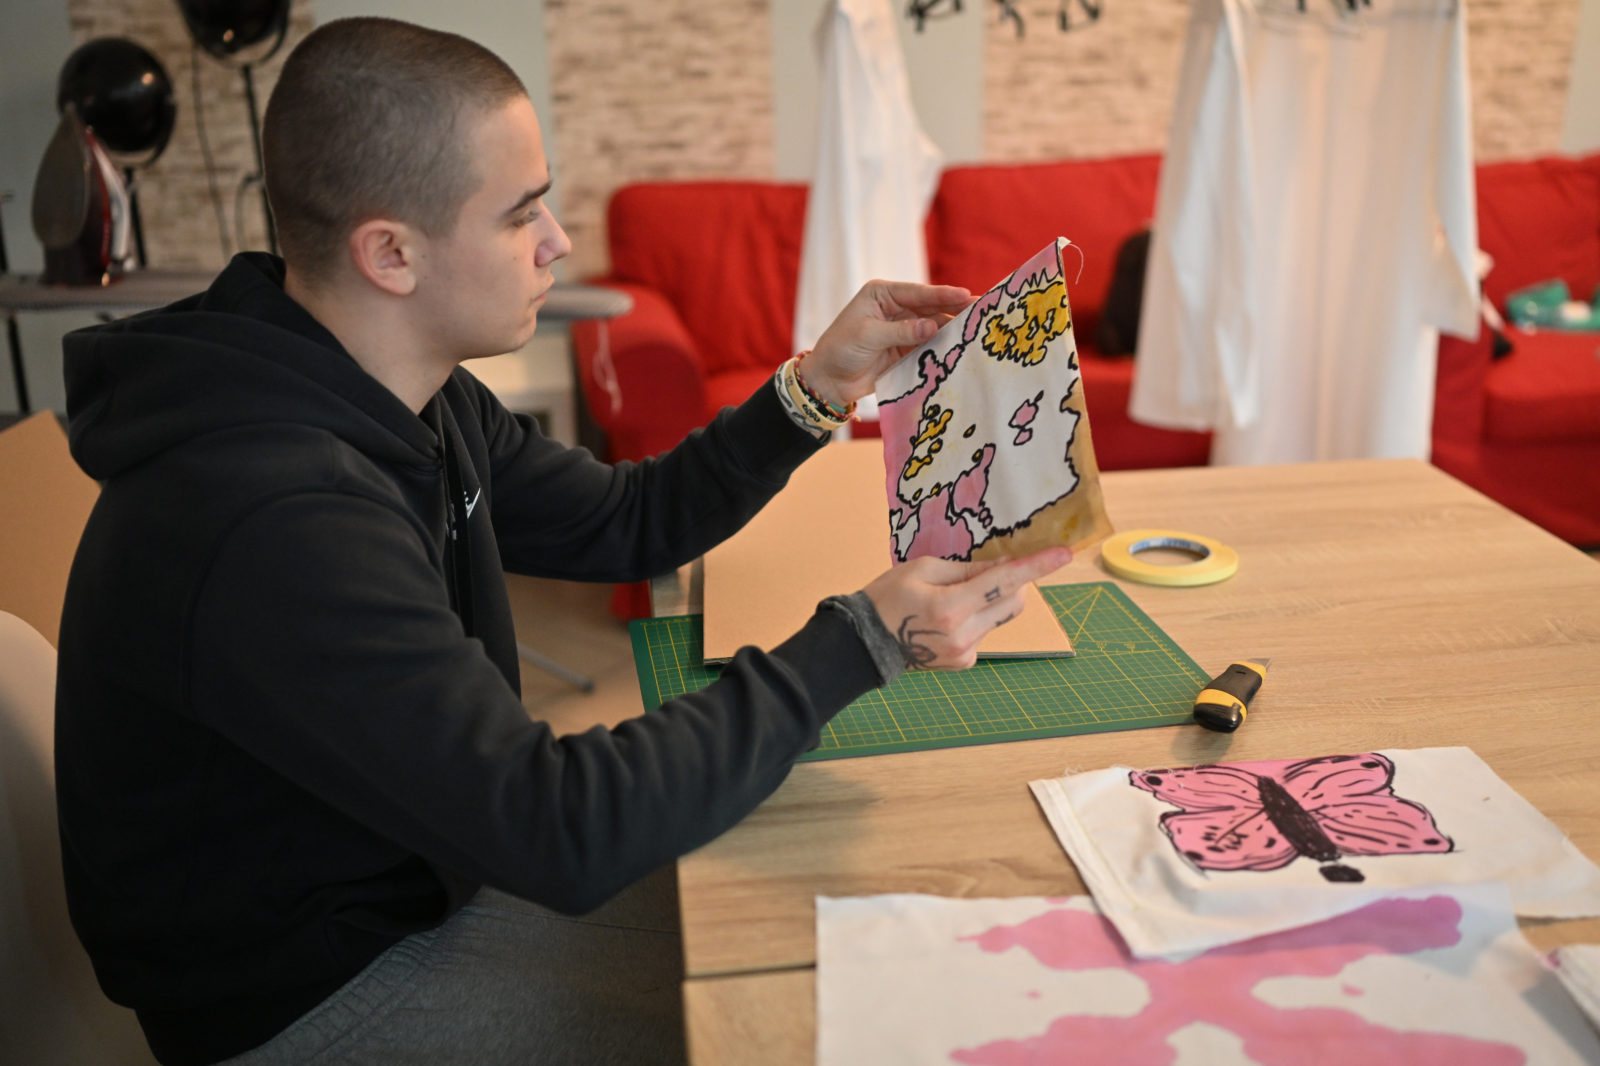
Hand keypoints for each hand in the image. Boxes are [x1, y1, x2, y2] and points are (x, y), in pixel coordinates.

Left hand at [802, 280, 971, 407]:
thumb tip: (931, 326)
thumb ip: (901, 331)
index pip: (918, 293)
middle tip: (983, 309)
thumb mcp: (868, 336)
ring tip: (978, 329)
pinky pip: (929, 345)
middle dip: (955, 309)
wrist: (829, 381)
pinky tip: (962, 347)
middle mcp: (895, 308)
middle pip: (931, 307)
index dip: (943, 294)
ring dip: (953, 329)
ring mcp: (903, 329)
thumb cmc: (840, 350)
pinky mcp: (906, 349)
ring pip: (933, 326)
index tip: (966, 295)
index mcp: (882, 294)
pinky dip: (943, 346)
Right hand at [860, 547, 1072, 670]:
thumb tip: (1002, 566)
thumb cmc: (887, 597)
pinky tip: (945, 621)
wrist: (865, 643)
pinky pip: (985, 632)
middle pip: (1013, 601)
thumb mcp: (922, 569)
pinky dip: (976, 619)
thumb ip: (966, 569)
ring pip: (999, 617)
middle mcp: (964, 633)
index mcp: (951, 606)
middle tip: (988, 572)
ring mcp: (966, 652)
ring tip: (954, 600)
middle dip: (1012, 583)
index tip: (1063, 554)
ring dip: (989, 601)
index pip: (1004, 582)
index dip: (1036, 566)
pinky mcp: (965, 662)